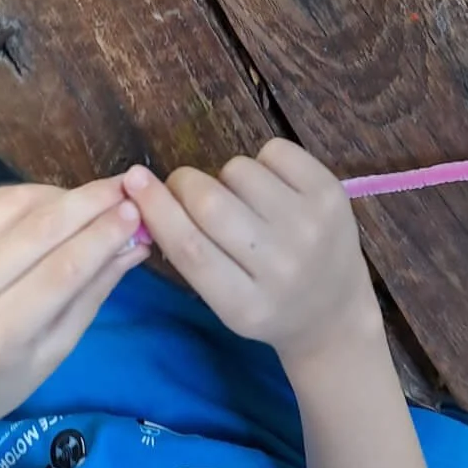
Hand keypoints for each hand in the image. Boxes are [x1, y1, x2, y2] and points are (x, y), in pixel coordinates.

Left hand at [0, 181, 149, 455]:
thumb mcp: (53, 354)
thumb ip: (93, 293)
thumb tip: (135, 241)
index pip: (64, 269)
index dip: (105, 234)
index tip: (137, 210)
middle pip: (41, 228)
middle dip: (90, 202)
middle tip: (125, 187)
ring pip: (16, 204)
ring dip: (61, 194)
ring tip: (90, 199)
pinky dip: (27, 194)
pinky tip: (50, 201)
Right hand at [123, 141, 382, 379]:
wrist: (334, 315)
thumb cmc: (267, 306)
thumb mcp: (223, 301)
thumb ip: (188, 253)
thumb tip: (143, 190)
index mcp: (245, 305)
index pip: (190, 247)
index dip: (156, 207)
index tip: (132, 179)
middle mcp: (281, 266)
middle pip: (210, 204)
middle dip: (185, 184)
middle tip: (185, 189)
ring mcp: (311, 226)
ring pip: (239, 170)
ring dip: (227, 178)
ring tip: (242, 201)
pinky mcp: (331, 194)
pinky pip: (274, 151)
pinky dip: (262, 161)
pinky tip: (272, 188)